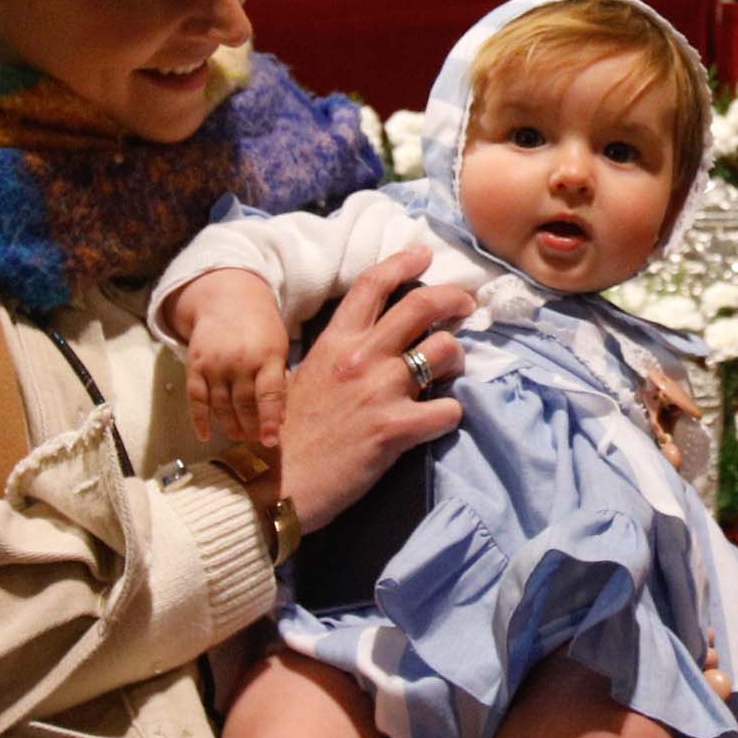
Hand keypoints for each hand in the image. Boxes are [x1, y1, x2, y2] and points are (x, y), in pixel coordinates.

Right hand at [176, 270, 292, 450]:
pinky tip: (205, 435)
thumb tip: (278, 419)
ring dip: (229, 426)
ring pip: (221, 405)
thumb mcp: (278, 348)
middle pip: (244, 404)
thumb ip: (278, 381)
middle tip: (255, 441)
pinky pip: (196, 398)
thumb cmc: (261, 329)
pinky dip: (199, 419)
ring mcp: (215, 364)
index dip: (270, 419)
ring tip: (238, 437)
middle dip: (250, 427)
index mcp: (267, 356)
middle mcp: (239, 361)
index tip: (272, 440)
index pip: (269, 393)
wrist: (228, 300)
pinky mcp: (195, 365)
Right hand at [279, 244, 470, 536]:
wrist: (272, 482)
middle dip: (454, 298)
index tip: (424, 255)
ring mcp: (379, 391)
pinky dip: (451, 413)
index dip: (403, 262)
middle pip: (421, 305)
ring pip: (444, 351)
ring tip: (449, 372)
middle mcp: (360, 357)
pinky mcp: (394, 430)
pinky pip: (448, 410)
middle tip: (466, 305)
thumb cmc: (284, 433)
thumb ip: (337, 355)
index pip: (372, 285)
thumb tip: (371, 344)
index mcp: (335, 342)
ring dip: (457, 359)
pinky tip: (440, 419)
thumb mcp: (302, 376)